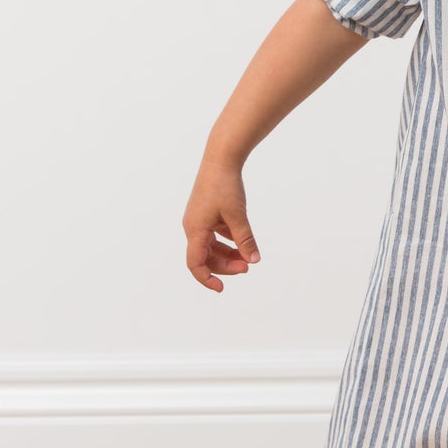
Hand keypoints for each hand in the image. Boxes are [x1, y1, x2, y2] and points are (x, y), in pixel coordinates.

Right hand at [183, 160, 260, 293]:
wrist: (220, 159)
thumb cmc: (225, 186)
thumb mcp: (237, 215)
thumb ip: (245, 239)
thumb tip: (254, 260)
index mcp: (195, 230)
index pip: (195, 264)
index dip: (206, 279)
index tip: (221, 288)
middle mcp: (193, 227)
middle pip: (205, 257)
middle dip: (225, 266)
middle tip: (247, 267)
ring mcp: (199, 219)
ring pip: (211, 246)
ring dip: (228, 254)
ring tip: (247, 257)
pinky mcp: (206, 213)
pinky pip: (215, 234)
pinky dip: (228, 241)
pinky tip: (242, 242)